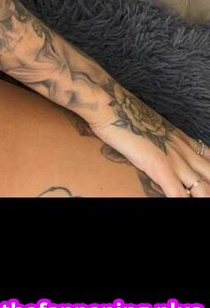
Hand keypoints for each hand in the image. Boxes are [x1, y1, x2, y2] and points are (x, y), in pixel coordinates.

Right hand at [88, 84, 209, 196]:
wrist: (108, 102)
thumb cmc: (122, 112)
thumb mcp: (148, 125)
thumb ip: (157, 138)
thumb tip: (152, 147)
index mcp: (179, 138)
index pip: (209, 158)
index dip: (209, 172)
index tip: (207, 180)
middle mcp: (181, 148)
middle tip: (206, 196)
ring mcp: (172, 157)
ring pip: (202, 188)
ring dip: (202, 198)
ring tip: (200, 205)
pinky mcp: (158, 164)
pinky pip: (177, 192)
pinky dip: (180, 202)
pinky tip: (179, 205)